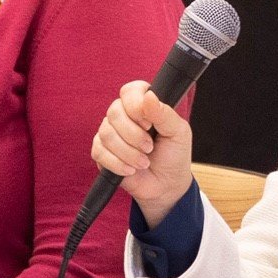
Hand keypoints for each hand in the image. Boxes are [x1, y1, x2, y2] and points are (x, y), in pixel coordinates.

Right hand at [91, 80, 193, 227]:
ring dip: (129, 152)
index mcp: (142, 105)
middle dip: (134, 135)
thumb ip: (164, 113)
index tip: (149, 123)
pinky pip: (99, 152)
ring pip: (107, 134)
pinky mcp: (101, 152)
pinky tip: (130, 170)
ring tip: (143, 162)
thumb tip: (149, 96)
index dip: (135, 105)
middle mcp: (123, 115)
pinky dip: (118, 164)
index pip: (129, 91)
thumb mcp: (178, 132)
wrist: (166, 185)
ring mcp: (109, 133)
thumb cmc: (174, 155)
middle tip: (149, 147)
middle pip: (114, 112)